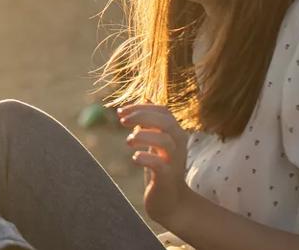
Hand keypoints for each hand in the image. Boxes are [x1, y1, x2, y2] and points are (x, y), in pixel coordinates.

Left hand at [120, 102, 198, 228]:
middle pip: (166, 121)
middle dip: (142, 116)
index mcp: (175, 134)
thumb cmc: (160, 169)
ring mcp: (174, 162)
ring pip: (165, 141)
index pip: (163, 110)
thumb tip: (144, 97)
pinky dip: (145, 158)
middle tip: (121, 121)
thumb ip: (151, 122)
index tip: (120, 111)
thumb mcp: (156, 142)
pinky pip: (160, 165)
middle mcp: (178, 145)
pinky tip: (135, 158)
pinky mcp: (167, 178)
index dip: (141, 107)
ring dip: (143, 136)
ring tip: (128, 141)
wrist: (170, 202)